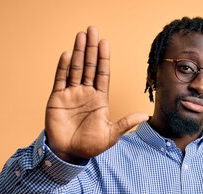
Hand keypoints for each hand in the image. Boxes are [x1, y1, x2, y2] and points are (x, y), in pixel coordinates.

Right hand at [45, 26, 147, 162]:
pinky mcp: (57, 99)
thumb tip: (145, 115)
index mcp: (99, 99)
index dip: (104, 58)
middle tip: (92, 30)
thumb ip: (125, 123)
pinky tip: (67, 55)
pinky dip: (63, 67)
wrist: (68, 154)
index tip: (105, 42)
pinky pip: (60, 80)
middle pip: (89, 66)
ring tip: (80, 36)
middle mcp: (86, 93)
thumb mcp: (111, 135)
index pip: (103, 74)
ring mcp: (71, 94)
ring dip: (78, 52)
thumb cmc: (90, 146)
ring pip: (75, 69)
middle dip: (91, 49)